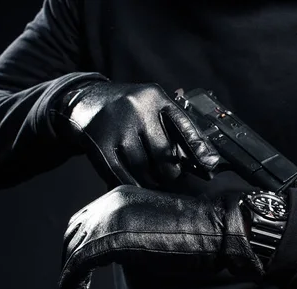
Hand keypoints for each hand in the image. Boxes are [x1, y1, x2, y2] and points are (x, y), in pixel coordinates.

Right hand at [51, 80, 218, 188]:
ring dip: (152, 181)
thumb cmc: (129, 109)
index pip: (184, 126)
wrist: (85, 100)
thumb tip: (205, 161)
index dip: (199, 149)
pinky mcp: (98, 144)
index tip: (211, 166)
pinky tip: (136, 184)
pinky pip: (121, 175)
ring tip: (153, 179)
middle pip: (164, 154)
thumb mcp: (153, 106)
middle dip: (172, 172)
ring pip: (143, 168)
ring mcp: (116, 126)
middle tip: (171, 177)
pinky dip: (132, 184)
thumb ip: (176, 129)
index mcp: (155, 97)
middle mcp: (136, 108)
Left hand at [56, 185, 262, 288]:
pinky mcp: (111, 240)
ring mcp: (108, 219)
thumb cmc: (196, 232)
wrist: (213, 231)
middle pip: (74, 233)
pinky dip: (70, 283)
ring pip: (73, 249)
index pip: (85, 219)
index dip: (78, 245)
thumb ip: (133, 231)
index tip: (81, 270)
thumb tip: (120, 250)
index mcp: (120, 196)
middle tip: (72, 288)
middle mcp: (109, 203)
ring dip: (69, 277)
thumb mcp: (156, 225)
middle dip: (69, 261)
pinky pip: (79, 264)